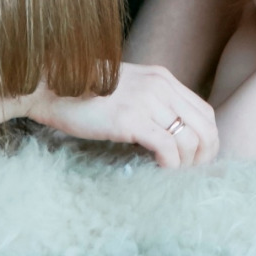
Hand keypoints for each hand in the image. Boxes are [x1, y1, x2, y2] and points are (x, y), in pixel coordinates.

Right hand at [25, 62, 219, 167]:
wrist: (47, 86)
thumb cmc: (82, 94)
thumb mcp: (126, 89)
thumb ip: (150, 103)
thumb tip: (168, 134)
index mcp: (162, 78)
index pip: (204, 112)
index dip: (208, 141)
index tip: (198, 162)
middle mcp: (160, 86)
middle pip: (204, 127)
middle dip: (204, 157)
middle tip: (192, 176)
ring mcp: (146, 101)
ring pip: (190, 139)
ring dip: (188, 164)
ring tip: (175, 176)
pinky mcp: (130, 118)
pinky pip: (167, 147)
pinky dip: (171, 165)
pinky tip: (161, 172)